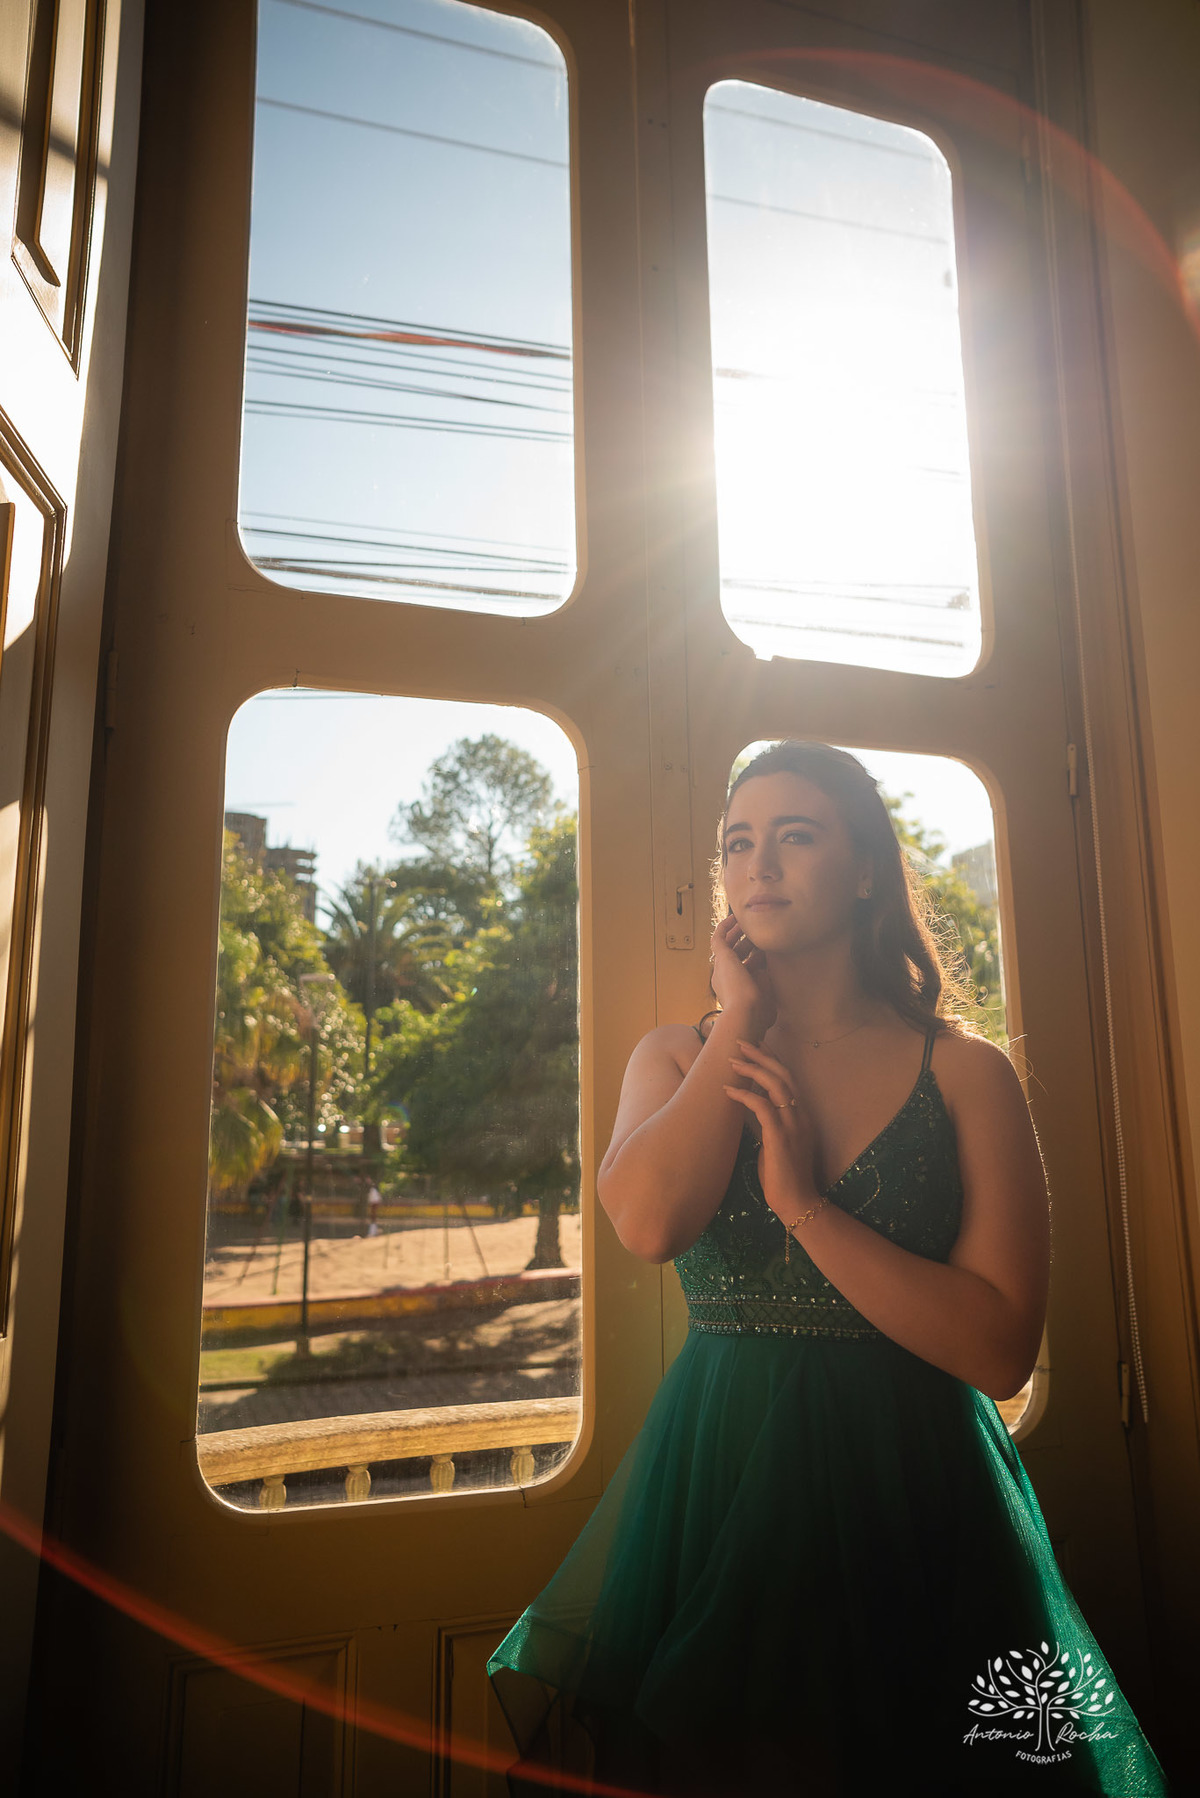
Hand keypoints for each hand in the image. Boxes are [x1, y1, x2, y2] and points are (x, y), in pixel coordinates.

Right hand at [710, 913, 776, 1036]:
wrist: (745, 1014)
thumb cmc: (758, 1014)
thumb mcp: (766, 1000)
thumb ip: (767, 987)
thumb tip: (769, 974)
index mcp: (734, 991)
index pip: (744, 969)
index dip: (756, 958)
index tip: (768, 952)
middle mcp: (724, 978)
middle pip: (735, 955)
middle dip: (747, 943)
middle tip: (759, 934)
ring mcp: (721, 968)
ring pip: (726, 945)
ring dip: (736, 932)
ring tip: (746, 921)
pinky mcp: (721, 958)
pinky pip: (719, 938)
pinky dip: (725, 927)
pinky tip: (734, 917)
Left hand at [723, 1039, 819, 1222]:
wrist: (798, 1201)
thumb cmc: (783, 1175)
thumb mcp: (776, 1142)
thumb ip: (767, 1123)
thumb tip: (748, 1108)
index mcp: (802, 1115)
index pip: (789, 1078)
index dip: (772, 1059)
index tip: (755, 1046)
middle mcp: (801, 1114)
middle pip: (783, 1074)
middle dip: (761, 1055)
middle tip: (741, 1043)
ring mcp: (793, 1124)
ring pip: (775, 1084)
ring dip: (752, 1069)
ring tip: (732, 1061)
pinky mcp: (780, 1136)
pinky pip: (762, 1106)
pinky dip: (744, 1095)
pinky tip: (728, 1091)